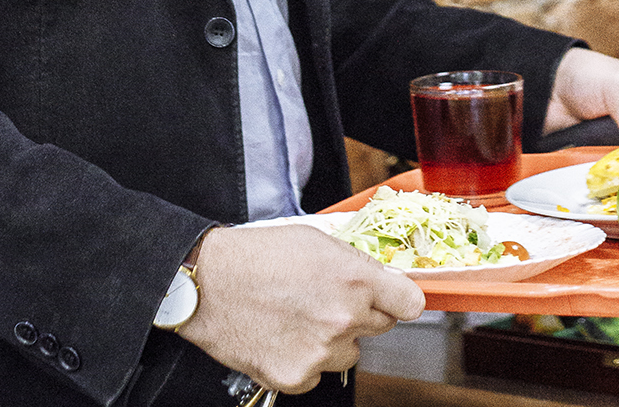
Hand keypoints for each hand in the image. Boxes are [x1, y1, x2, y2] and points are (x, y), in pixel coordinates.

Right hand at [179, 221, 423, 394]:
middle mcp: (344, 319)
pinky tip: (282, 335)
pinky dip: (304, 359)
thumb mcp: (313, 239)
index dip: (400, 298)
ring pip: (348, 352)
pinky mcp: (297, 377)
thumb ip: (352, 262)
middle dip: (361, 313)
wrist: (208, 283)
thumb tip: (380, 277)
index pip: (410, 303)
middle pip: (380, 327)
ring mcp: (322, 352)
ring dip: (332, 339)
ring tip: (297, 316)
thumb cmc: (256, 254)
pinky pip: (318, 374)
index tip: (392, 297)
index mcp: (354, 278)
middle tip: (327, 299)